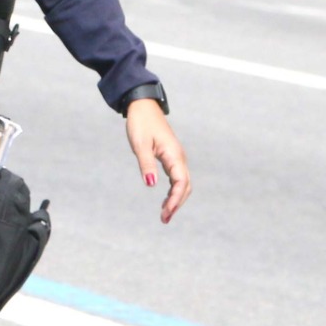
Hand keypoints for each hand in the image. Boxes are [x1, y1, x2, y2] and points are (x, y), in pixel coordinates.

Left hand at [124, 97, 189, 223]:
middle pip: (185, 186)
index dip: (175, 200)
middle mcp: (179, 157)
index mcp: (173, 155)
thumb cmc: (141, 124)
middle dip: (177, 203)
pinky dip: (174, 191)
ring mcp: (176, 157)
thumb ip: (146, 164)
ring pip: (183, 183)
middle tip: (164, 219)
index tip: (165, 213)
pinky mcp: (171, 157)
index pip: (180, 183)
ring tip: (165, 215)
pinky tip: (166, 200)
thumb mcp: (140, 145)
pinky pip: (178, 178)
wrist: (143, 107)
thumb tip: (150, 184)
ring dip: (176, 199)